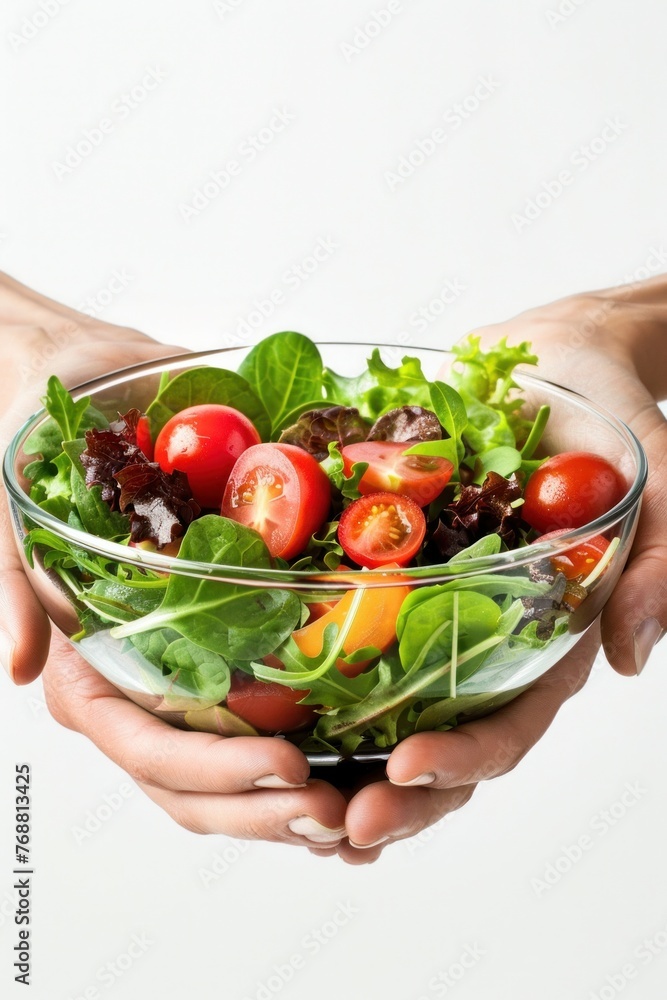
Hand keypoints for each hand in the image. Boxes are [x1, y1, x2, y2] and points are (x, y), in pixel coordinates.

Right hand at [0, 273, 349, 851]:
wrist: (90, 385)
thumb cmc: (45, 449)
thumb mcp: (12, 513)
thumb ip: (12, 588)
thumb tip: (17, 668)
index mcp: (89, 671)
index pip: (146, 748)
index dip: (214, 769)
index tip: (289, 766)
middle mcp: (141, 683)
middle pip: (201, 781)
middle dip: (268, 808)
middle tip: (345, 813)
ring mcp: (188, 667)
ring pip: (241, 760)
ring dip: (298, 796)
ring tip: (366, 805)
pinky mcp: (230, 636)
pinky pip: (274, 704)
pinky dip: (317, 740)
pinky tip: (369, 758)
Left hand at [338, 275, 666, 861]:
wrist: (555, 356)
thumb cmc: (609, 416)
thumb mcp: (654, 483)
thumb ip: (657, 564)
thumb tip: (634, 657)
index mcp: (548, 639)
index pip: (511, 723)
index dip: (465, 757)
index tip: (408, 767)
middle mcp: (484, 637)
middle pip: (439, 738)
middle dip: (392, 792)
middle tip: (334, 824)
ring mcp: (430, 604)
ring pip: (383, 702)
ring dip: (339, 756)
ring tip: (286, 788)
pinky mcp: (384, 563)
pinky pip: (342, 618)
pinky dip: (304, 665)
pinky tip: (255, 701)